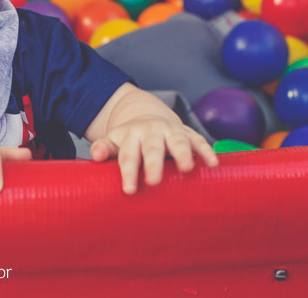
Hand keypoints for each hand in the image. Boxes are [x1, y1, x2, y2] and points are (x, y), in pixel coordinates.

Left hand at [89, 116, 218, 194]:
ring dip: (182, 154)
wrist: (148, 116)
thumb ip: (104, 148)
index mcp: (131, 135)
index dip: (128, 172)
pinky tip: (213, 164)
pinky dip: (206, 151)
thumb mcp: (114, 141)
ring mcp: (171, 131)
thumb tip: (94, 154)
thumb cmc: (129, 140)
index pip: (128, 155)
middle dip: (154, 163)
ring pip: (178, 141)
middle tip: (153, 181)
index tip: (128, 190)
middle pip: (152, 147)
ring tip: (187, 169)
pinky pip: (198, 140)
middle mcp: (152, 131)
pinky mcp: (188, 133)